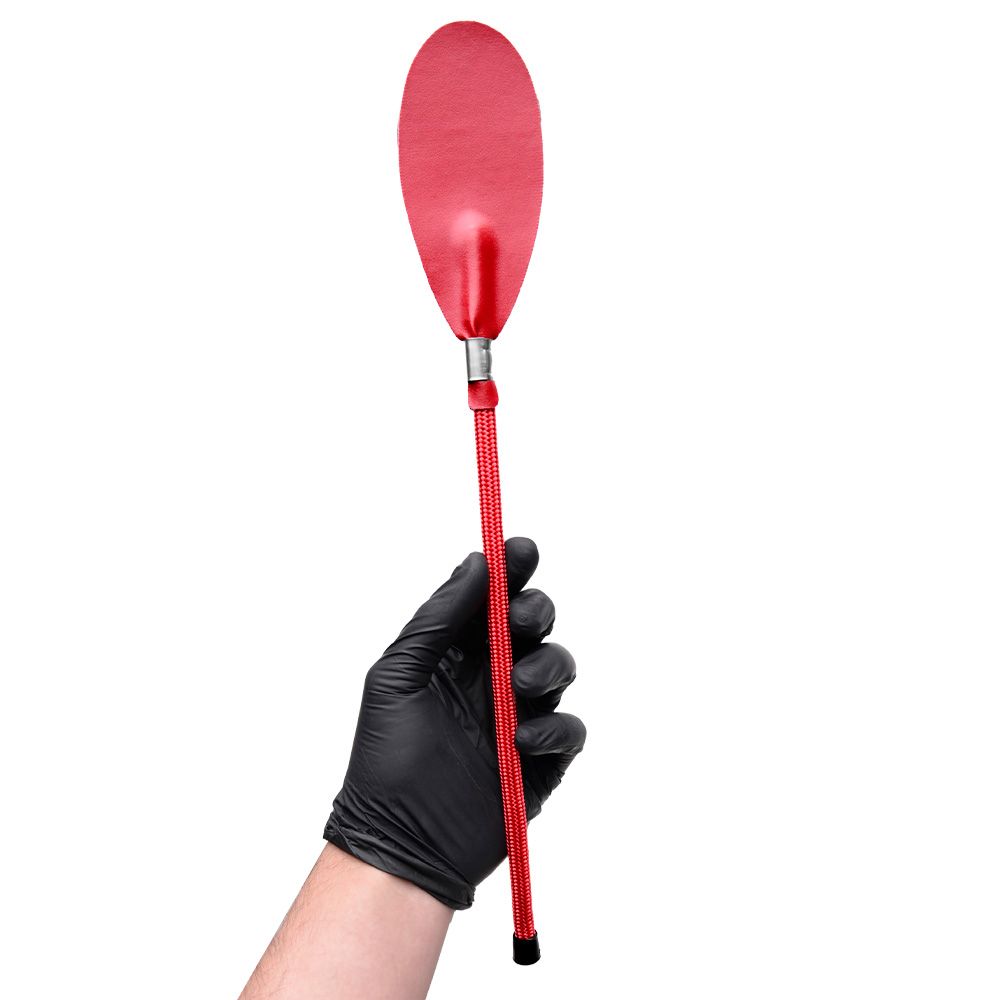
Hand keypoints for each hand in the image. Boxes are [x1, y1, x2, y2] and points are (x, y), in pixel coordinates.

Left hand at [324, 538, 585, 908]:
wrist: (402, 842)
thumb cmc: (387, 758)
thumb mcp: (398, 675)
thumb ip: (439, 618)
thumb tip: (477, 563)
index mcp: (456, 653)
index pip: (492, 599)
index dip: (512, 570)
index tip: (522, 550)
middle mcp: (492, 677)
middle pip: (533, 625)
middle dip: (535, 612)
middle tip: (519, 622)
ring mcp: (521, 716)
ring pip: (559, 667)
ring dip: (546, 667)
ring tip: (518, 687)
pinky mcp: (543, 760)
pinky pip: (570, 729)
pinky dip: (555, 727)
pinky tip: (523, 739)